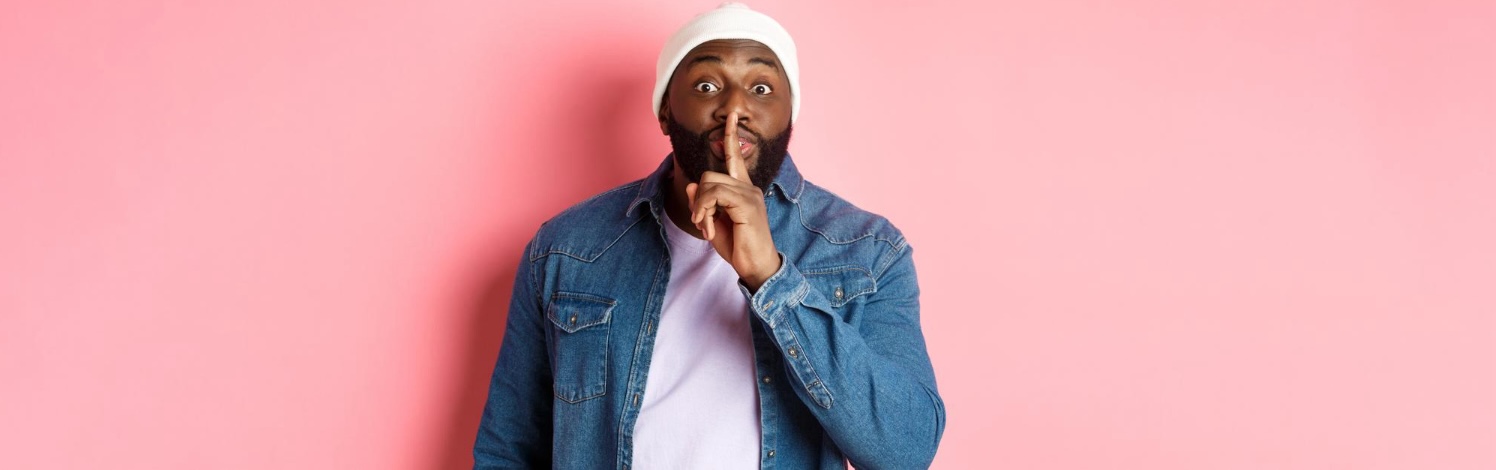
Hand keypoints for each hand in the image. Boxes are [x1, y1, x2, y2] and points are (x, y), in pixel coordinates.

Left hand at [685, 112, 780, 290]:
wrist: (757, 266)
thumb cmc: (739, 246)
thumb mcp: (714, 222)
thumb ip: (704, 202)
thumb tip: (691, 184)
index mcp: (743, 189)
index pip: (735, 157)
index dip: (730, 136)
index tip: (731, 116)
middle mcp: (748, 188)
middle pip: (709, 174)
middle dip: (698, 198)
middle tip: (701, 222)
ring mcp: (749, 195)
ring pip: (709, 184)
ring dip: (700, 209)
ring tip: (705, 228)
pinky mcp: (747, 205)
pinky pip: (714, 196)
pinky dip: (705, 213)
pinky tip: (709, 230)